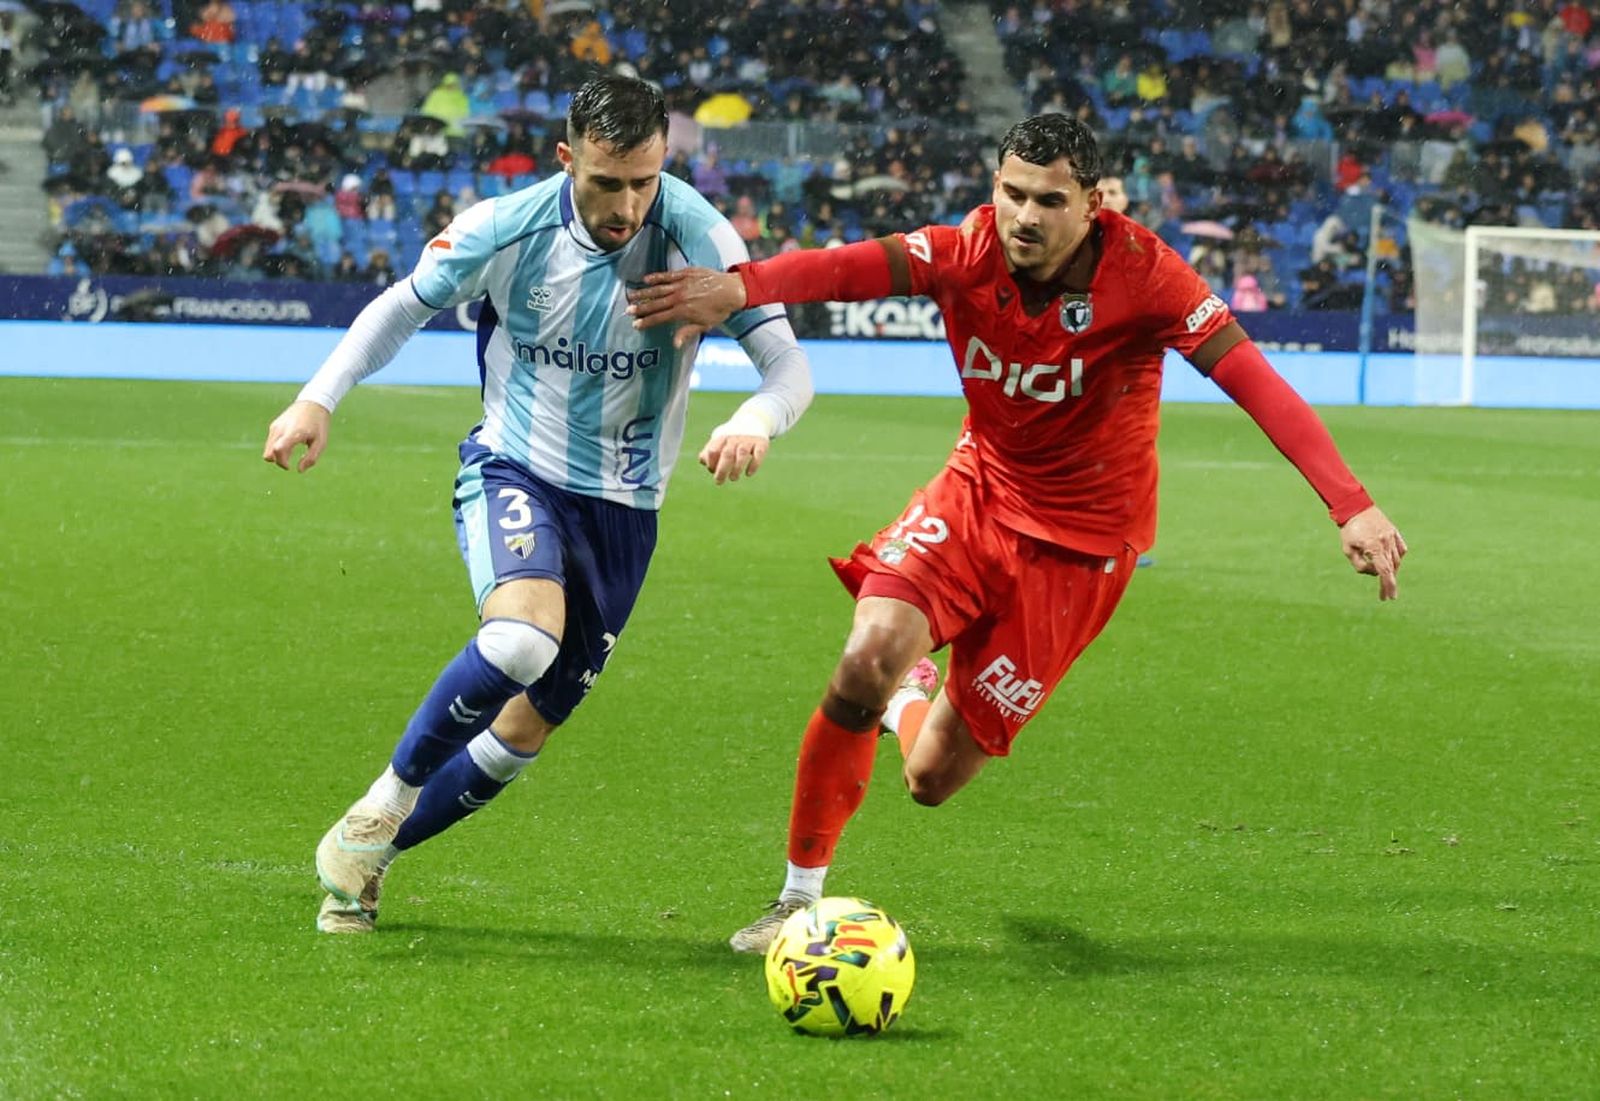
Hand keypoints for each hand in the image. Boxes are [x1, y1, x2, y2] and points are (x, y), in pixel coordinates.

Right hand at [262, 399, 330, 472]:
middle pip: (269, 453)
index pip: (278, 450)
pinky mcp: (274, 425)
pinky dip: (277, 447)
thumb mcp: (321, 443)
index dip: (281, 462)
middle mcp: (281, 429)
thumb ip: (311, 458)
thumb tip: (299, 470)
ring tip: (291, 449)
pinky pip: (270, 442)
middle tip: (289, 460)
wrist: (313, 403)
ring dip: (277, 455)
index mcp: (294, 433)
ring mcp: (276, 426)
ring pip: (268, 449)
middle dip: (278, 461)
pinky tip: (289, 443)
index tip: (290, 466)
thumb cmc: (319, 425)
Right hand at [627, 267, 747, 349]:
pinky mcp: (686, 273)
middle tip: (627, 310)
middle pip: (655, 303)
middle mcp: (679, 297)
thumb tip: (674, 344)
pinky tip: (646, 279)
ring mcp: (682, 284)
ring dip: (644, 292)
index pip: (660, 318)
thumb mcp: (705, 325)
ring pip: (658, 289)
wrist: (733, 290)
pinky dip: (656, 277)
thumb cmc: (720, 310)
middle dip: (640, 307)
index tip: (635, 324)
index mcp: (683, 312)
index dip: (646, 322)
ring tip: (631, 294)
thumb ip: (687, 332)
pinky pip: (668, 275)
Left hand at [697, 432, 768, 483]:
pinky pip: (758, 454)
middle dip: (722, 470)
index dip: (711, 463)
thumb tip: (704, 462)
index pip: (713, 450)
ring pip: (742, 454)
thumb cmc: (731, 436)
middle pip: (727, 454)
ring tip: (733, 478)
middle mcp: (735, 438)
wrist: (753, 419)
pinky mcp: (761, 443)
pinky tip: (748, 473)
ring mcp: (749, 440)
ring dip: (737, 469)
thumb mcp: (718, 440)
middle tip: (719, 481)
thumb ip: (708, 452)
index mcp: (722, 437)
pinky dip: (754, 465)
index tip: (712, 470)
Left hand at [1339, 505, 1407, 600]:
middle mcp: (1386, 542)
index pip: (1384, 572)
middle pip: (1391, 568)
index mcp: (1374, 547)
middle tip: (1387, 595)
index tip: (1387, 597)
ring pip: (1396, 560)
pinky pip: (1401, 549)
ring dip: (1392, 570)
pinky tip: (1392, 562)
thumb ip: (1360, 565)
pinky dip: (1397, 558)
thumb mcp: (1348, 550)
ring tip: (1385, 578)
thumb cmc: (1348, 530)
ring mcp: (1392, 536)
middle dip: (1389, 584)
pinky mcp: (1394, 532)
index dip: (1386, 586)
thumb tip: (1374, 573)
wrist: (1355, 507)